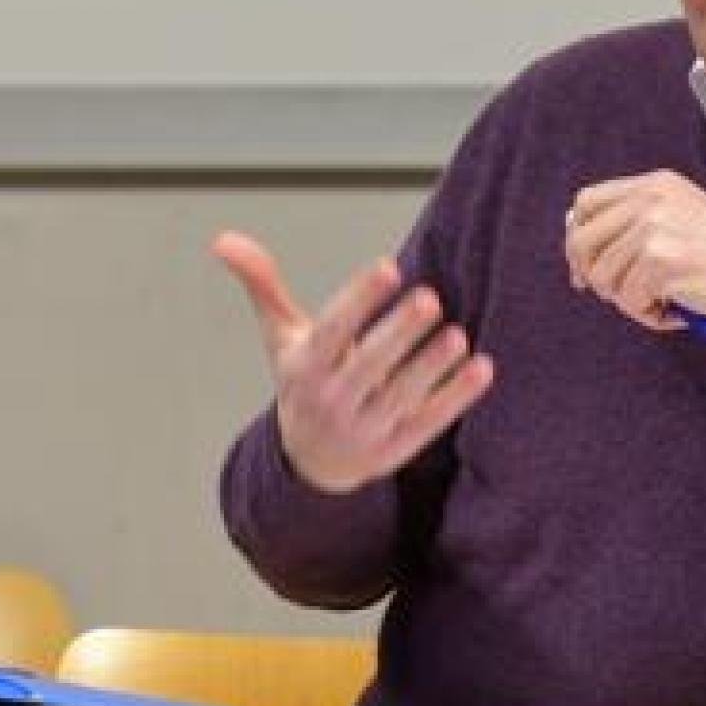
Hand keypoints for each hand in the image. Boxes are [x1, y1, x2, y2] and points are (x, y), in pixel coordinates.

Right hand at [210, 230, 493, 493]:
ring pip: (401, 396)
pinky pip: (429, 422)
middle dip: (399, 332)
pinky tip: (482, 368)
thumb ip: (262, 286)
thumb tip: (223, 239)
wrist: (310, 466)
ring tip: (458, 334)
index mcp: (305, 367)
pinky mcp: (396, 450)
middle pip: (369, 364)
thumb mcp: (281, 338)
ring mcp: (365, 429)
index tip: (389, 266)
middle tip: (430, 298)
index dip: (360, 298)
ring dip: (430, 366)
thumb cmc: (303, 382)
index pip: (333, 330)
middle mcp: (332, 400)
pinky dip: (456, 397)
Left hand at [564, 170, 705, 337]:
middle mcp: (652, 198)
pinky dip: (649, 316)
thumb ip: (637, 222)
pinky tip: (678, 311)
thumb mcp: (683, 220)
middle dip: (595, 276)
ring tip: (666, 302)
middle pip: (582, 240)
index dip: (578, 239)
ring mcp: (654, 227)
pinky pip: (627, 300)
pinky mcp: (660, 260)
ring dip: (630, 301)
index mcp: (657, 183)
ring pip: (603, 277)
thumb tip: (578, 242)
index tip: (586, 270)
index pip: (586, 203)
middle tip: (624, 297)